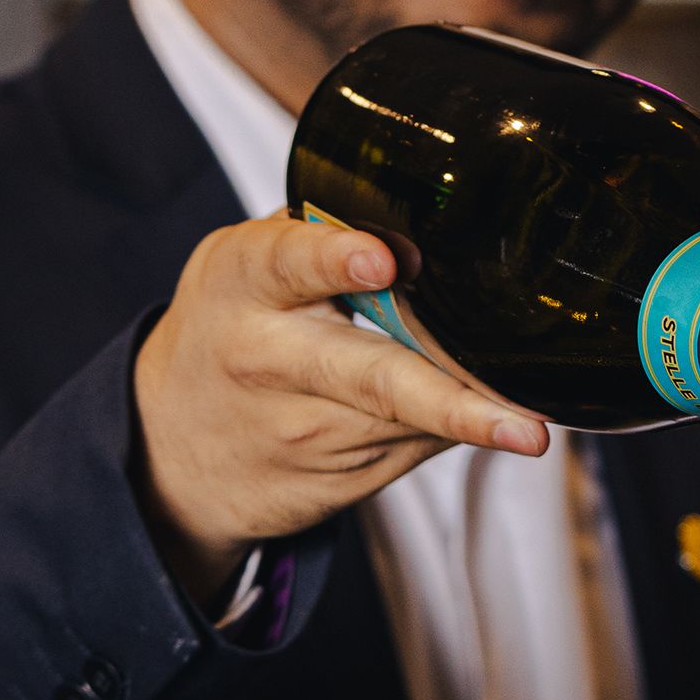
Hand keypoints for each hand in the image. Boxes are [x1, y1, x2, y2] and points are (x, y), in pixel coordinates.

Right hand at [133, 216, 546, 605]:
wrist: (173, 452)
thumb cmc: (232, 330)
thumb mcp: (246, 268)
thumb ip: (320, 241)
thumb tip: (425, 222)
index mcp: (243, 284)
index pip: (288, 264)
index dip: (335, 258)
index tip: (381, 260)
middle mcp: (271, 359)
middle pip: (375, 378)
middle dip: (452, 401)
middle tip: (524, 428)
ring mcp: (308, 431)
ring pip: (417, 418)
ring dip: (479, 411)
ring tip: (525, 419)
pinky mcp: (342, 478)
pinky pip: (422, 445)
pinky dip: (457, 426)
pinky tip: (473, 415)